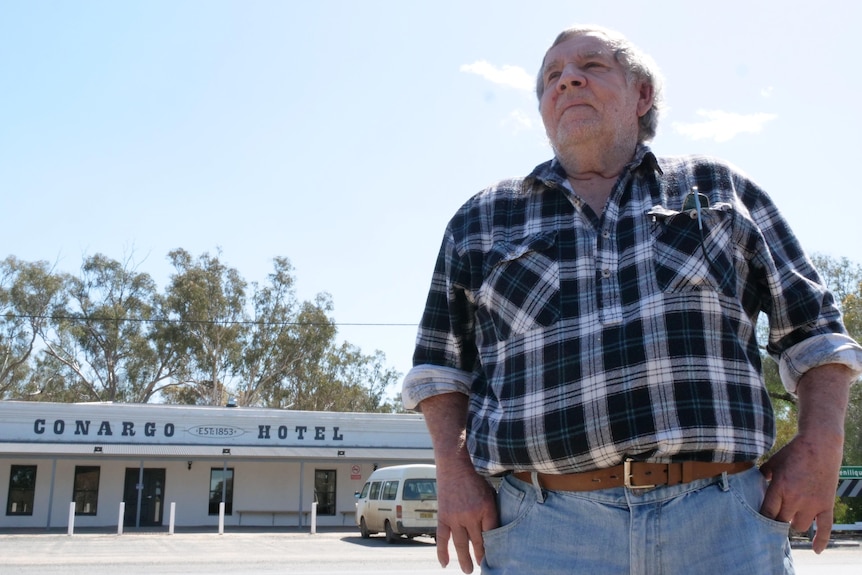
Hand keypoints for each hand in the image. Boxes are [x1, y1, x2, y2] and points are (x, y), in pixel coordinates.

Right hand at [435, 462, 498, 572]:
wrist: (454, 466)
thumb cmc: (475, 479)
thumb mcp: (490, 493)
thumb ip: (492, 511)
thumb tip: (496, 530)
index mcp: (486, 508)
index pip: (492, 534)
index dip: (494, 547)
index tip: (496, 557)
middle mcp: (471, 515)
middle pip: (477, 542)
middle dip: (481, 556)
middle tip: (484, 568)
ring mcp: (455, 517)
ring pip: (460, 544)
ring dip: (465, 559)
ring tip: (468, 570)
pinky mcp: (443, 516)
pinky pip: (442, 537)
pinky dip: (442, 551)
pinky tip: (444, 563)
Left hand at [758, 363, 851, 553]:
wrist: (819, 445)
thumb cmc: (793, 452)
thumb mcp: (773, 462)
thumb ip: (762, 475)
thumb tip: (751, 482)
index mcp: (779, 488)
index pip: (766, 513)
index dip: (760, 519)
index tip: (755, 521)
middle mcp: (795, 499)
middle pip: (780, 521)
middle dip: (775, 521)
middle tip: (772, 519)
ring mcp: (811, 503)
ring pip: (798, 526)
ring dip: (792, 524)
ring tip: (788, 519)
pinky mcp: (826, 505)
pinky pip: (825, 528)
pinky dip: (820, 540)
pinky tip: (816, 550)